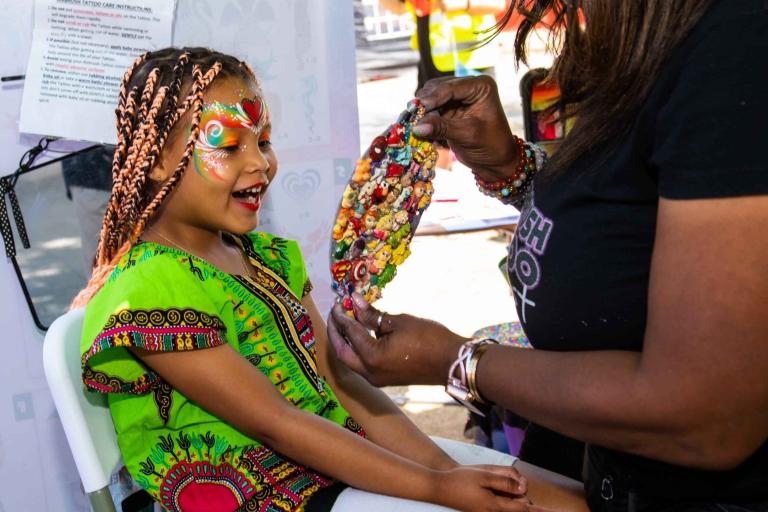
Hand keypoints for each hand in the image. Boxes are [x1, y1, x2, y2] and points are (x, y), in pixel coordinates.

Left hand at [326, 293, 466, 386]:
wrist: (452, 362)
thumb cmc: (429, 338)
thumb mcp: (399, 322)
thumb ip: (373, 315)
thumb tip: (355, 302)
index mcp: (372, 357)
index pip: (349, 333)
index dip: (342, 316)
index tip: (339, 301)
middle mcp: (370, 372)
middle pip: (342, 351)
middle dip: (336, 332)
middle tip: (335, 313)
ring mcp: (376, 378)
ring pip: (350, 359)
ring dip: (345, 341)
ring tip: (344, 320)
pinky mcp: (384, 378)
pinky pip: (362, 363)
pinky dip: (356, 348)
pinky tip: (359, 333)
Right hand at [413, 75, 519, 181]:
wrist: (495, 161)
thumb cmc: (490, 146)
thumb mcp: (467, 135)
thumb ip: (442, 128)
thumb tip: (416, 127)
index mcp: (480, 86)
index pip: (451, 87)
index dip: (432, 97)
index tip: (416, 107)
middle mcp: (467, 87)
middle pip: (437, 88)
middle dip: (424, 104)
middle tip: (411, 117)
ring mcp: (457, 98)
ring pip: (430, 98)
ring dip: (421, 111)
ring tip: (412, 123)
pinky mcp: (448, 110)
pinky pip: (430, 110)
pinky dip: (424, 119)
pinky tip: (417, 128)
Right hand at [434, 465, 551, 511]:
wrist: (440, 488)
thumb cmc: (461, 480)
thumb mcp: (484, 476)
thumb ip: (505, 482)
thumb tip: (523, 488)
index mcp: (494, 506)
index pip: (523, 510)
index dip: (539, 511)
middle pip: (518, 507)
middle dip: (520, 493)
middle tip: (509, 479)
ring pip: (509, 505)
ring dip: (510, 494)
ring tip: (494, 480)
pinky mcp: (482, 511)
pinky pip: (500, 505)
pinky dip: (503, 496)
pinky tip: (492, 486)